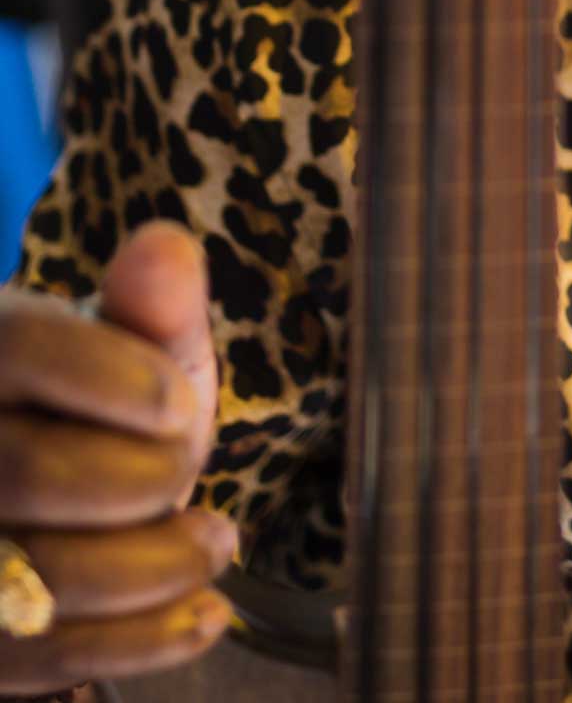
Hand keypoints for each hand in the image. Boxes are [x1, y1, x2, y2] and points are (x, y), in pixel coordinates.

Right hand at [0, 223, 235, 694]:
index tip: (180, 402)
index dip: (114, 376)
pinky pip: (47, 661)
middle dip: (146, 474)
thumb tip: (166, 247)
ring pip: (42, 577)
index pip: (17, 349)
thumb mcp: (130, 349)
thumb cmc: (98, 413)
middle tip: (192, 464)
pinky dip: (143, 642)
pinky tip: (202, 613)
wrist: (46, 498)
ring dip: (159, 566)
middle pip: (30, 469)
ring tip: (215, 542)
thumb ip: (152, 307)